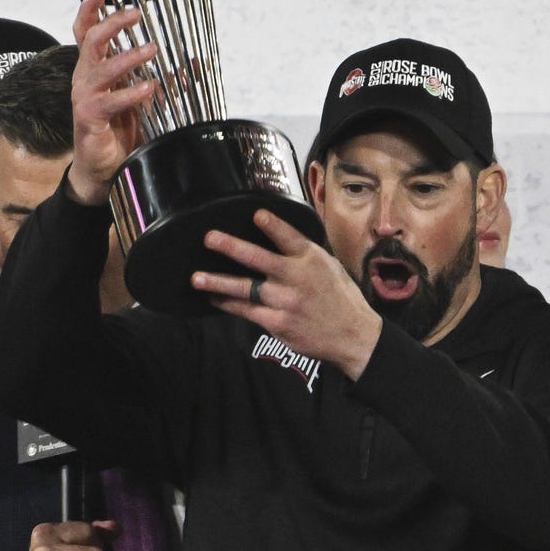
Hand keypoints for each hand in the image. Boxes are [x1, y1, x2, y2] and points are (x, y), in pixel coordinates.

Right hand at [67, 0, 157, 204]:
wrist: (102, 170)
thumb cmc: (119, 133)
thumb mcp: (142, 102)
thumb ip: (162, 81)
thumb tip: (191, 65)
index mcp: (95, 70)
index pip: (86, 32)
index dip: (91, 8)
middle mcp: (85, 79)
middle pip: (91, 40)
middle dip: (112, 22)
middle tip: (137, 14)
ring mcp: (84, 97)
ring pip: (100, 67)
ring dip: (128, 56)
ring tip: (153, 50)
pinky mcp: (88, 118)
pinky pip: (108, 101)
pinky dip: (129, 93)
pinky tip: (149, 88)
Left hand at [191, 209, 382, 378]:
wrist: (353, 336)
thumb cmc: (341, 299)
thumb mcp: (330, 267)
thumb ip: (303, 254)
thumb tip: (279, 236)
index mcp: (311, 259)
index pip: (289, 237)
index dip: (272, 225)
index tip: (256, 215)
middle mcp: (296, 278)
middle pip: (258, 259)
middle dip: (231, 247)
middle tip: (209, 238)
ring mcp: (284, 301)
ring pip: (244, 288)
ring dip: (218, 281)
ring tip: (196, 278)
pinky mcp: (277, 322)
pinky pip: (246, 311)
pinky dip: (228, 303)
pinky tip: (214, 297)